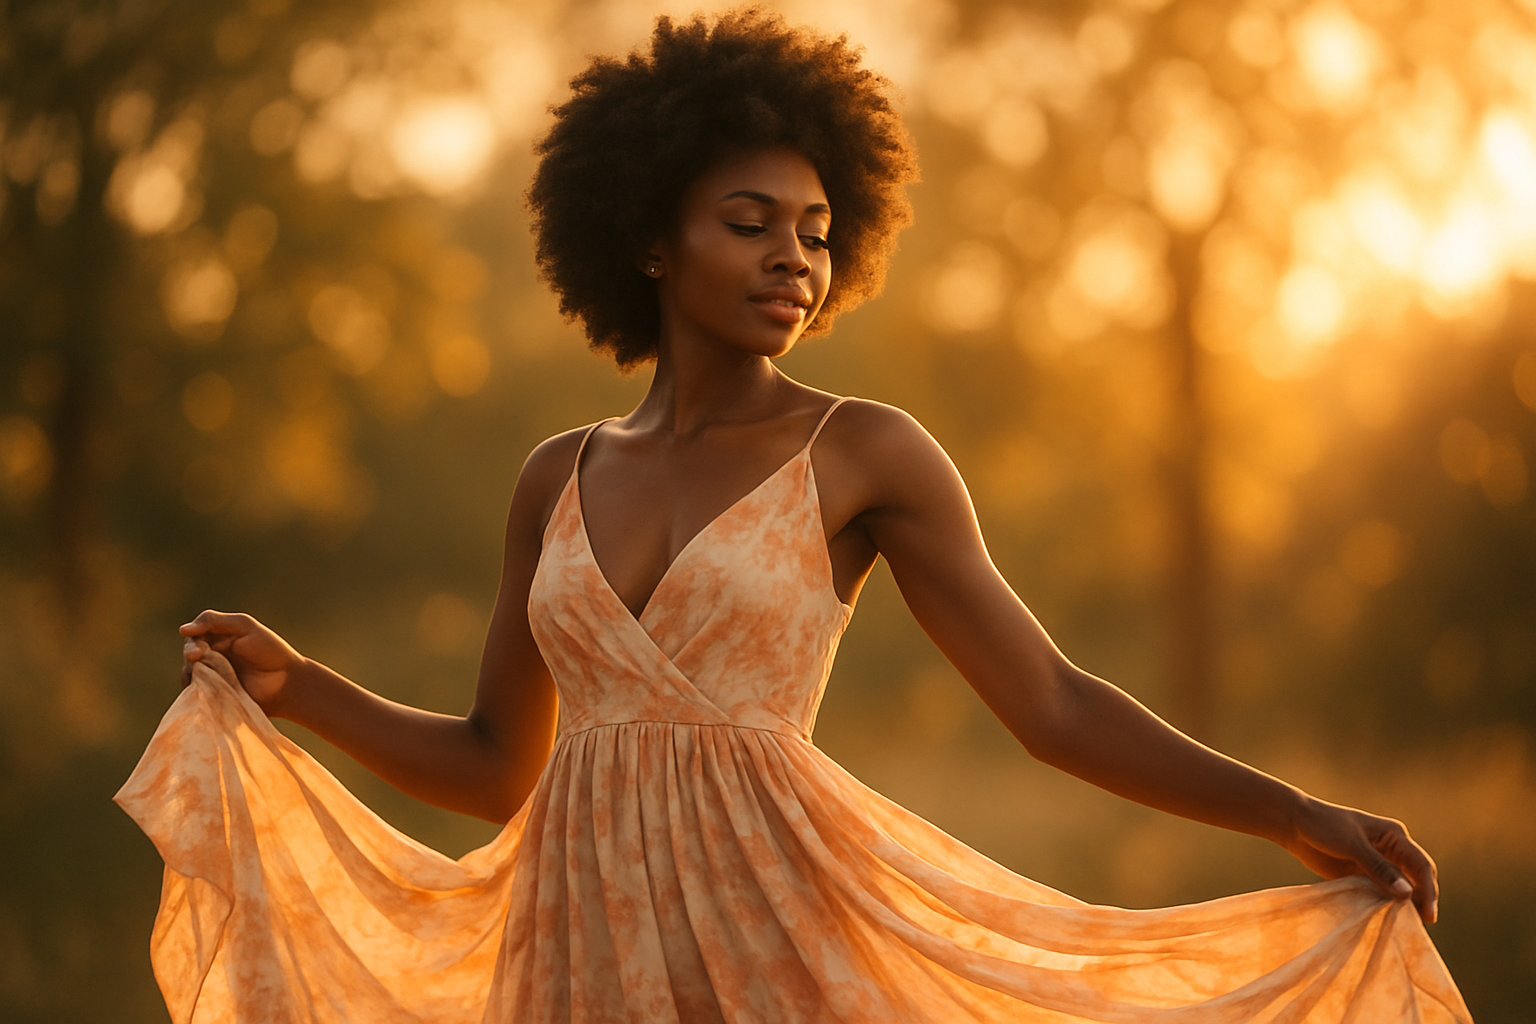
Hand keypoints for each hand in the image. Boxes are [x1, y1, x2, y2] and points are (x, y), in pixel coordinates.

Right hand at [180, 610, 304, 716]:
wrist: (286, 681)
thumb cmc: (269, 650)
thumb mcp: (244, 626)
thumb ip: (215, 621)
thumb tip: (182, 629)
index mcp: (216, 639)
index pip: (193, 638)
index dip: (192, 644)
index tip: (197, 651)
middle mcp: (210, 657)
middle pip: (189, 657)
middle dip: (190, 658)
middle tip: (197, 659)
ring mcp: (212, 678)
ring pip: (189, 676)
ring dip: (192, 676)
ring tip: (204, 678)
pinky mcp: (214, 697)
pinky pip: (197, 696)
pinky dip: (196, 694)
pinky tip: (202, 694)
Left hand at [1284, 796, 1437, 923]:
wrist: (1294, 824)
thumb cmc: (1324, 826)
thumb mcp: (1352, 844)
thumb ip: (1379, 868)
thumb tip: (1407, 893)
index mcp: (1395, 836)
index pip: (1420, 865)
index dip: (1428, 890)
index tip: (1428, 914)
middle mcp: (1391, 851)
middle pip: (1415, 879)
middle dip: (1420, 900)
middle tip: (1420, 926)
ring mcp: (1377, 864)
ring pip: (1398, 889)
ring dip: (1403, 905)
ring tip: (1405, 927)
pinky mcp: (1361, 875)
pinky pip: (1379, 893)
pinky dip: (1384, 906)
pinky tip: (1385, 920)